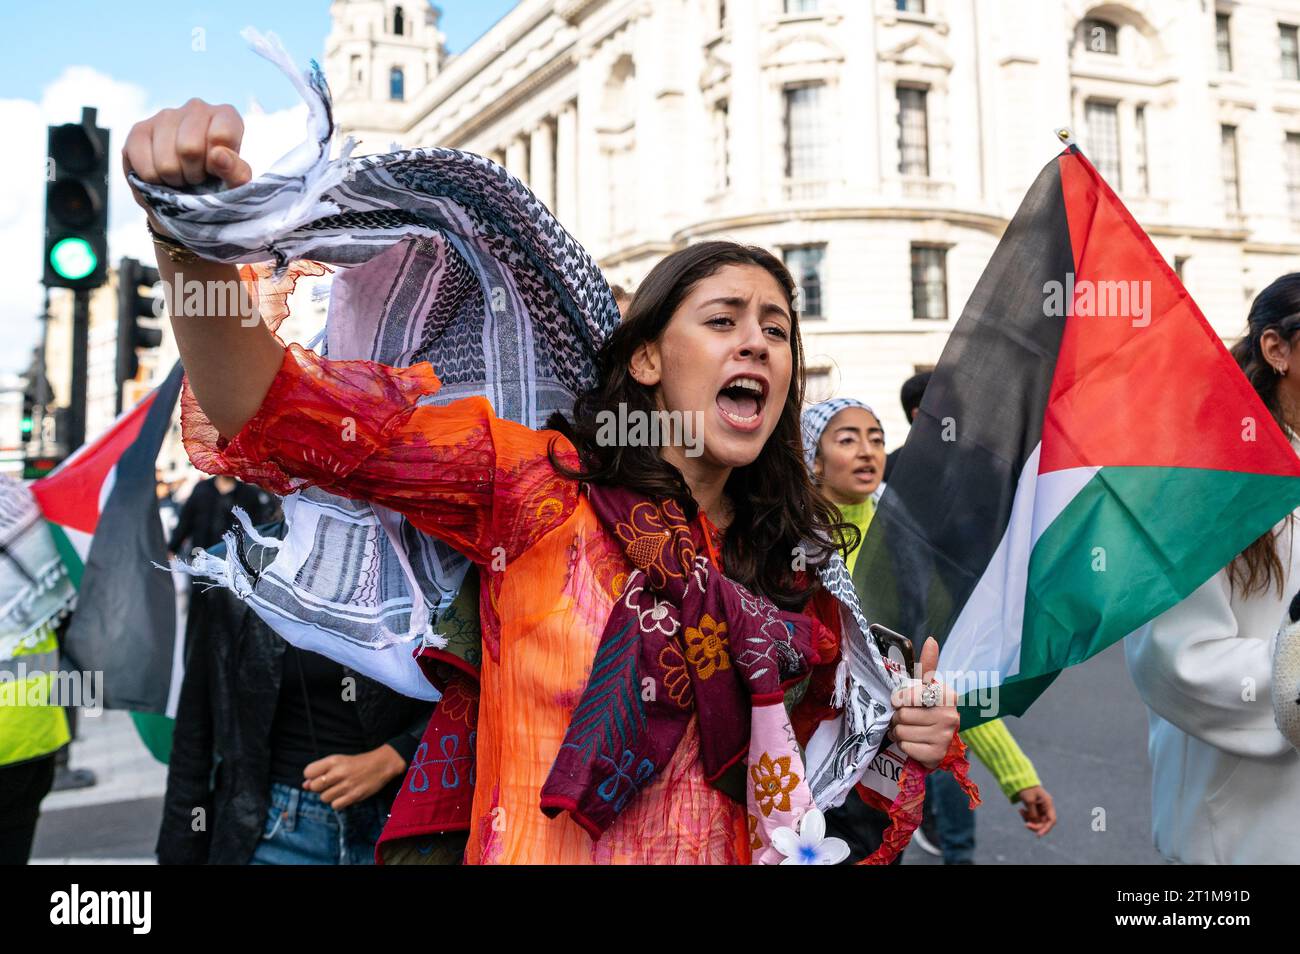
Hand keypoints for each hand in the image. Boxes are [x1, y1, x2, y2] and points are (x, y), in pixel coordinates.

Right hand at [121, 99, 251, 226]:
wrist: (190, 191)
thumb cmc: (220, 182)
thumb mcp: (236, 183)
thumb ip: (236, 172)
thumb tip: (218, 156)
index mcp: (226, 116)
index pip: (222, 135)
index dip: (218, 164)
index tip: (217, 170)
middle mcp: (196, 107)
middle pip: (189, 149)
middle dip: (194, 174)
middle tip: (198, 176)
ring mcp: (165, 115)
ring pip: (166, 162)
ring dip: (175, 180)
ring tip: (182, 175)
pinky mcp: (138, 130)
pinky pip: (144, 167)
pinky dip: (154, 181)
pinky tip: (163, 175)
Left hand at [302, 745, 406, 809]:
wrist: (381, 765)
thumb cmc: (357, 763)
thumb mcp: (338, 762)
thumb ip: (321, 772)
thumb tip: (305, 785)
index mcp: (333, 760)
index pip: (308, 771)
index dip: (311, 776)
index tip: (320, 776)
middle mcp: (339, 772)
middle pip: (315, 787)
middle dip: (320, 788)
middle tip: (330, 785)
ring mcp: (346, 785)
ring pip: (324, 798)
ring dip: (329, 796)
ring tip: (339, 790)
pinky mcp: (354, 795)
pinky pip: (335, 806)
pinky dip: (338, 803)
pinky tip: (344, 796)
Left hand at [887, 636, 958, 769]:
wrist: (941, 742)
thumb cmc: (930, 709)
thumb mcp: (929, 687)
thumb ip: (928, 666)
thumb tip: (931, 640)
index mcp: (947, 695)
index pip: (909, 694)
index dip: (899, 698)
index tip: (901, 701)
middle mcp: (950, 716)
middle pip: (903, 714)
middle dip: (898, 717)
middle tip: (905, 719)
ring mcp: (944, 737)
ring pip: (902, 731)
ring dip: (899, 732)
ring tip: (908, 730)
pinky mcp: (936, 755)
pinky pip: (906, 747)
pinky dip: (904, 745)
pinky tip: (913, 742)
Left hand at [1016, 785, 1056, 835]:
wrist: (1019, 780)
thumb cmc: (1026, 788)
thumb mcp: (1029, 801)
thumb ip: (1033, 813)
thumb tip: (1034, 823)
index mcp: (1048, 803)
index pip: (1051, 820)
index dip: (1046, 829)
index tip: (1038, 835)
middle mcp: (1046, 807)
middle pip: (1044, 823)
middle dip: (1035, 825)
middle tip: (1026, 824)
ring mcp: (1040, 808)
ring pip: (1037, 821)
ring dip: (1029, 820)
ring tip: (1021, 811)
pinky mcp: (1034, 809)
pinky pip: (1032, 818)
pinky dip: (1026, 816)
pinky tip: (1020, 810)